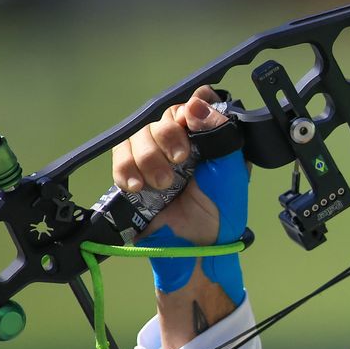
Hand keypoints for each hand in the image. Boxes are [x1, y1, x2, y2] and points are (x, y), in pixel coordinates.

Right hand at [111, 86, 234, 246]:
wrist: (196, 245)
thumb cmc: (221, 208)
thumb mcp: (231, 170)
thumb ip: (219, 134)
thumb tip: (196, 103)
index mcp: (206, 137)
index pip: (194, 106)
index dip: (191, 108)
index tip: (192, 122)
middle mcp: (179, 142)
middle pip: (162, 117)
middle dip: (169, 136)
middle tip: (180, 161)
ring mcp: (154, 157)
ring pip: (138, 136)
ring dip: (148, 157)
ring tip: (163, 184)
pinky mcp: (132, 174)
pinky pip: (119, 158)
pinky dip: (126, 170)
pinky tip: (138, 186)